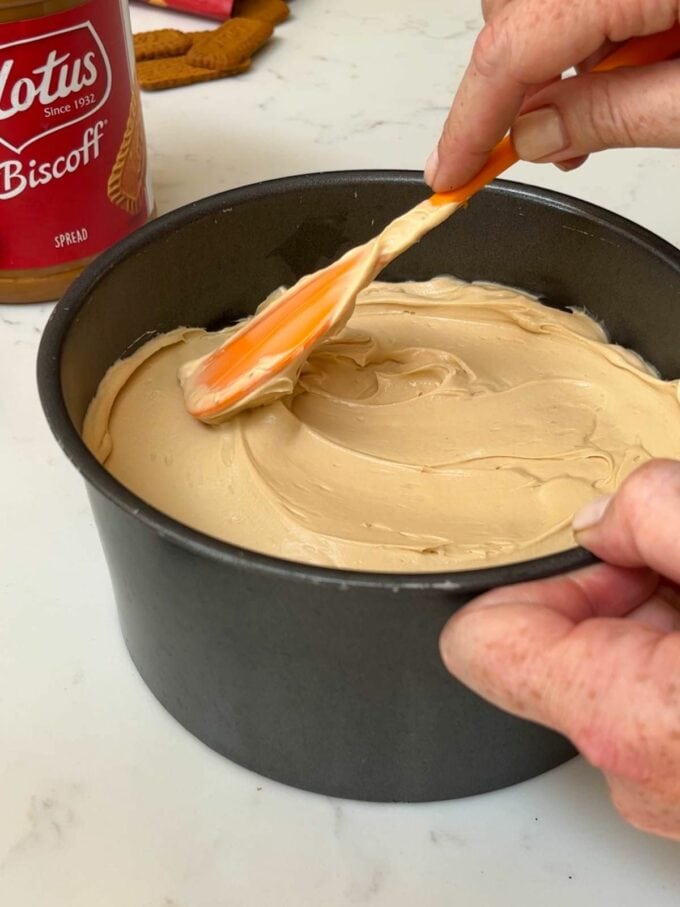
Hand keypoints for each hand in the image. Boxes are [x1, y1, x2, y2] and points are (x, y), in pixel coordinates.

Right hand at [425, 0, 679, 189]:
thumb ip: (612, 115)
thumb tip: (535, 137)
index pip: (511, 48)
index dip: (470, 121)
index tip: (448, 173)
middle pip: (512, 14)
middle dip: (508, 87)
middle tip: (531, 149)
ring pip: (539, 6)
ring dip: (547, 64)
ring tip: (599, 114)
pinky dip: (581, 36)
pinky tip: (623, 71)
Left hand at [440, 459, 679, 840]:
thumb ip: (658, 517)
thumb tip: (603, 513)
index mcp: (622, 712)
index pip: (479, 638)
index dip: (524, 577)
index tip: (578, 550)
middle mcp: (632, 765)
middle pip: (552, 643)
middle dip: (609, 584)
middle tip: (672, 561)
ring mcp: (662, 781)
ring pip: (606, 664)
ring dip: (649, 614)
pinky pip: (648, 692)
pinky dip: (671, 648)